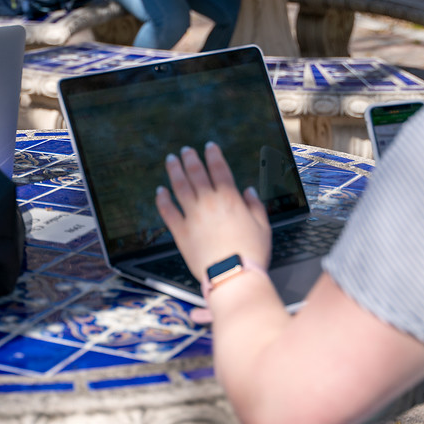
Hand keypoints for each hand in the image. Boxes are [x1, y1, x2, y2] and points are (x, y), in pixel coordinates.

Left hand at [155, 142, 270, 283]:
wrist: (233, 276)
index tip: (209, 147)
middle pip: (196, 174)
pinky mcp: (180, 232)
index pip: (219, 169)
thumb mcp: (263, 227)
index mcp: (230, 199)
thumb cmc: (250, 254)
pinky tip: (160, 191)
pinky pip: (167, 211)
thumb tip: (249, 191)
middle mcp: (209, 203)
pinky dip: (162, 200)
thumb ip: (256, 206)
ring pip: (179, 187)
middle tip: (185, 150)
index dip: (213, 155)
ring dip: (174, 171)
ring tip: (171, 161)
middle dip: (190, 159)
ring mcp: (192, 216)